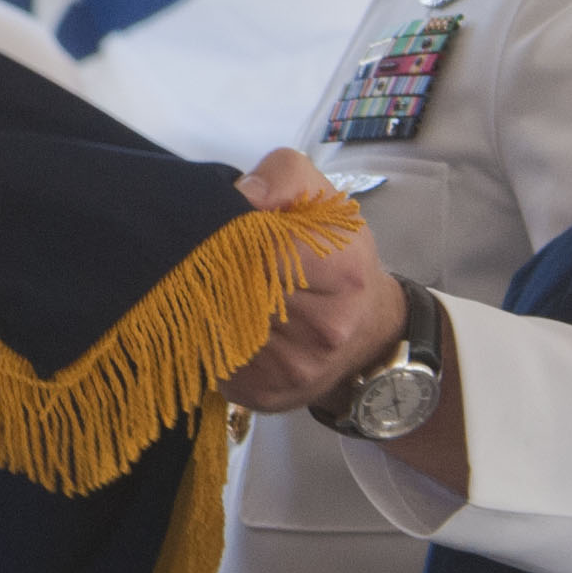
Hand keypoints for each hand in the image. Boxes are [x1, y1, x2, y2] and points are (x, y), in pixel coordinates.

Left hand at [219, 145, 406, 415]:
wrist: (369, 329)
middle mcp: (324, 330)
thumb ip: (283, 177)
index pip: (260, 249)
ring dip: (203, 306)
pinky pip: (213, 363)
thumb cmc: (339, 258)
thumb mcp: (324, 201)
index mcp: (342, 273)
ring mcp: (295, 369)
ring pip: (215, 328)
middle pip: (232, 291)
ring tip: (216, 288)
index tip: (220, 228)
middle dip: (209, 271)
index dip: (229, 234)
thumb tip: (242, 195)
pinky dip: (207, 340)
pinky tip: (222, 324)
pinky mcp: (266, 395)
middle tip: (203, 257)